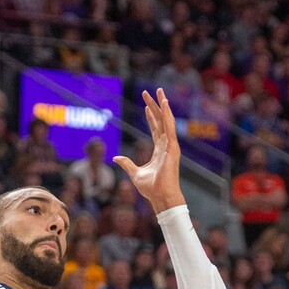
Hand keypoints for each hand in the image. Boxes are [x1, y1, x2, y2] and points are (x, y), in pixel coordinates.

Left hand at [114, 88, 185, 213]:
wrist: (161, 197)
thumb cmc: (151, 188)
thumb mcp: (135, 173)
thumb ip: (127, 164)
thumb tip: (116, 158)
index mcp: (159, 150)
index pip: (155, 128)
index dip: (151, 116)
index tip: (146, 105)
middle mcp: (166, 145)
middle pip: (160, 120)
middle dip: (155, 105)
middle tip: (151, 91)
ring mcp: (170, 145)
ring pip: (166, 120)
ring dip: (162, 105)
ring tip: (159, 91)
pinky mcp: (172, 147)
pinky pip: (169, 127)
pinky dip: (167, 114)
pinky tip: (164, 103)